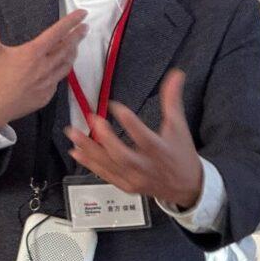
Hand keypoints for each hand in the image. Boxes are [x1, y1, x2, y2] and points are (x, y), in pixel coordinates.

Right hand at [0, 5, 87, 128]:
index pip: (57, 33)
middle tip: (84, 28)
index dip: (71, 22)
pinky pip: (58, 81)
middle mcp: (44, 68)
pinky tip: (58, 69)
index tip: (82, 14)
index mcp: (32, 53)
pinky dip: (61, 71)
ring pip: (66, 66)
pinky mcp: (45, 96)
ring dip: (72, 54)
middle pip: (67, 49)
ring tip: (75, 47)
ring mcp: (46, 84)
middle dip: (77, 36)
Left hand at [64, 68, 202, 209]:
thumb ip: (173, 100)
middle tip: (92, 119)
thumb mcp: (179, 126)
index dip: (131, 123)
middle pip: (124, 156)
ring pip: (110, 165)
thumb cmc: (181, 152)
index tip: (115, 105)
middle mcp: (147, 167)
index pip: (145, 138)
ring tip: (73, 134)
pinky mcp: (125, 185)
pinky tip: (76, 152)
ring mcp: (134, 178)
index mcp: (162, 151)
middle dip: (106, 139)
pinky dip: (89, 164)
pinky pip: (105, 174)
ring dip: (89, 149)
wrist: (186, 187)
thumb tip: (176, 73)